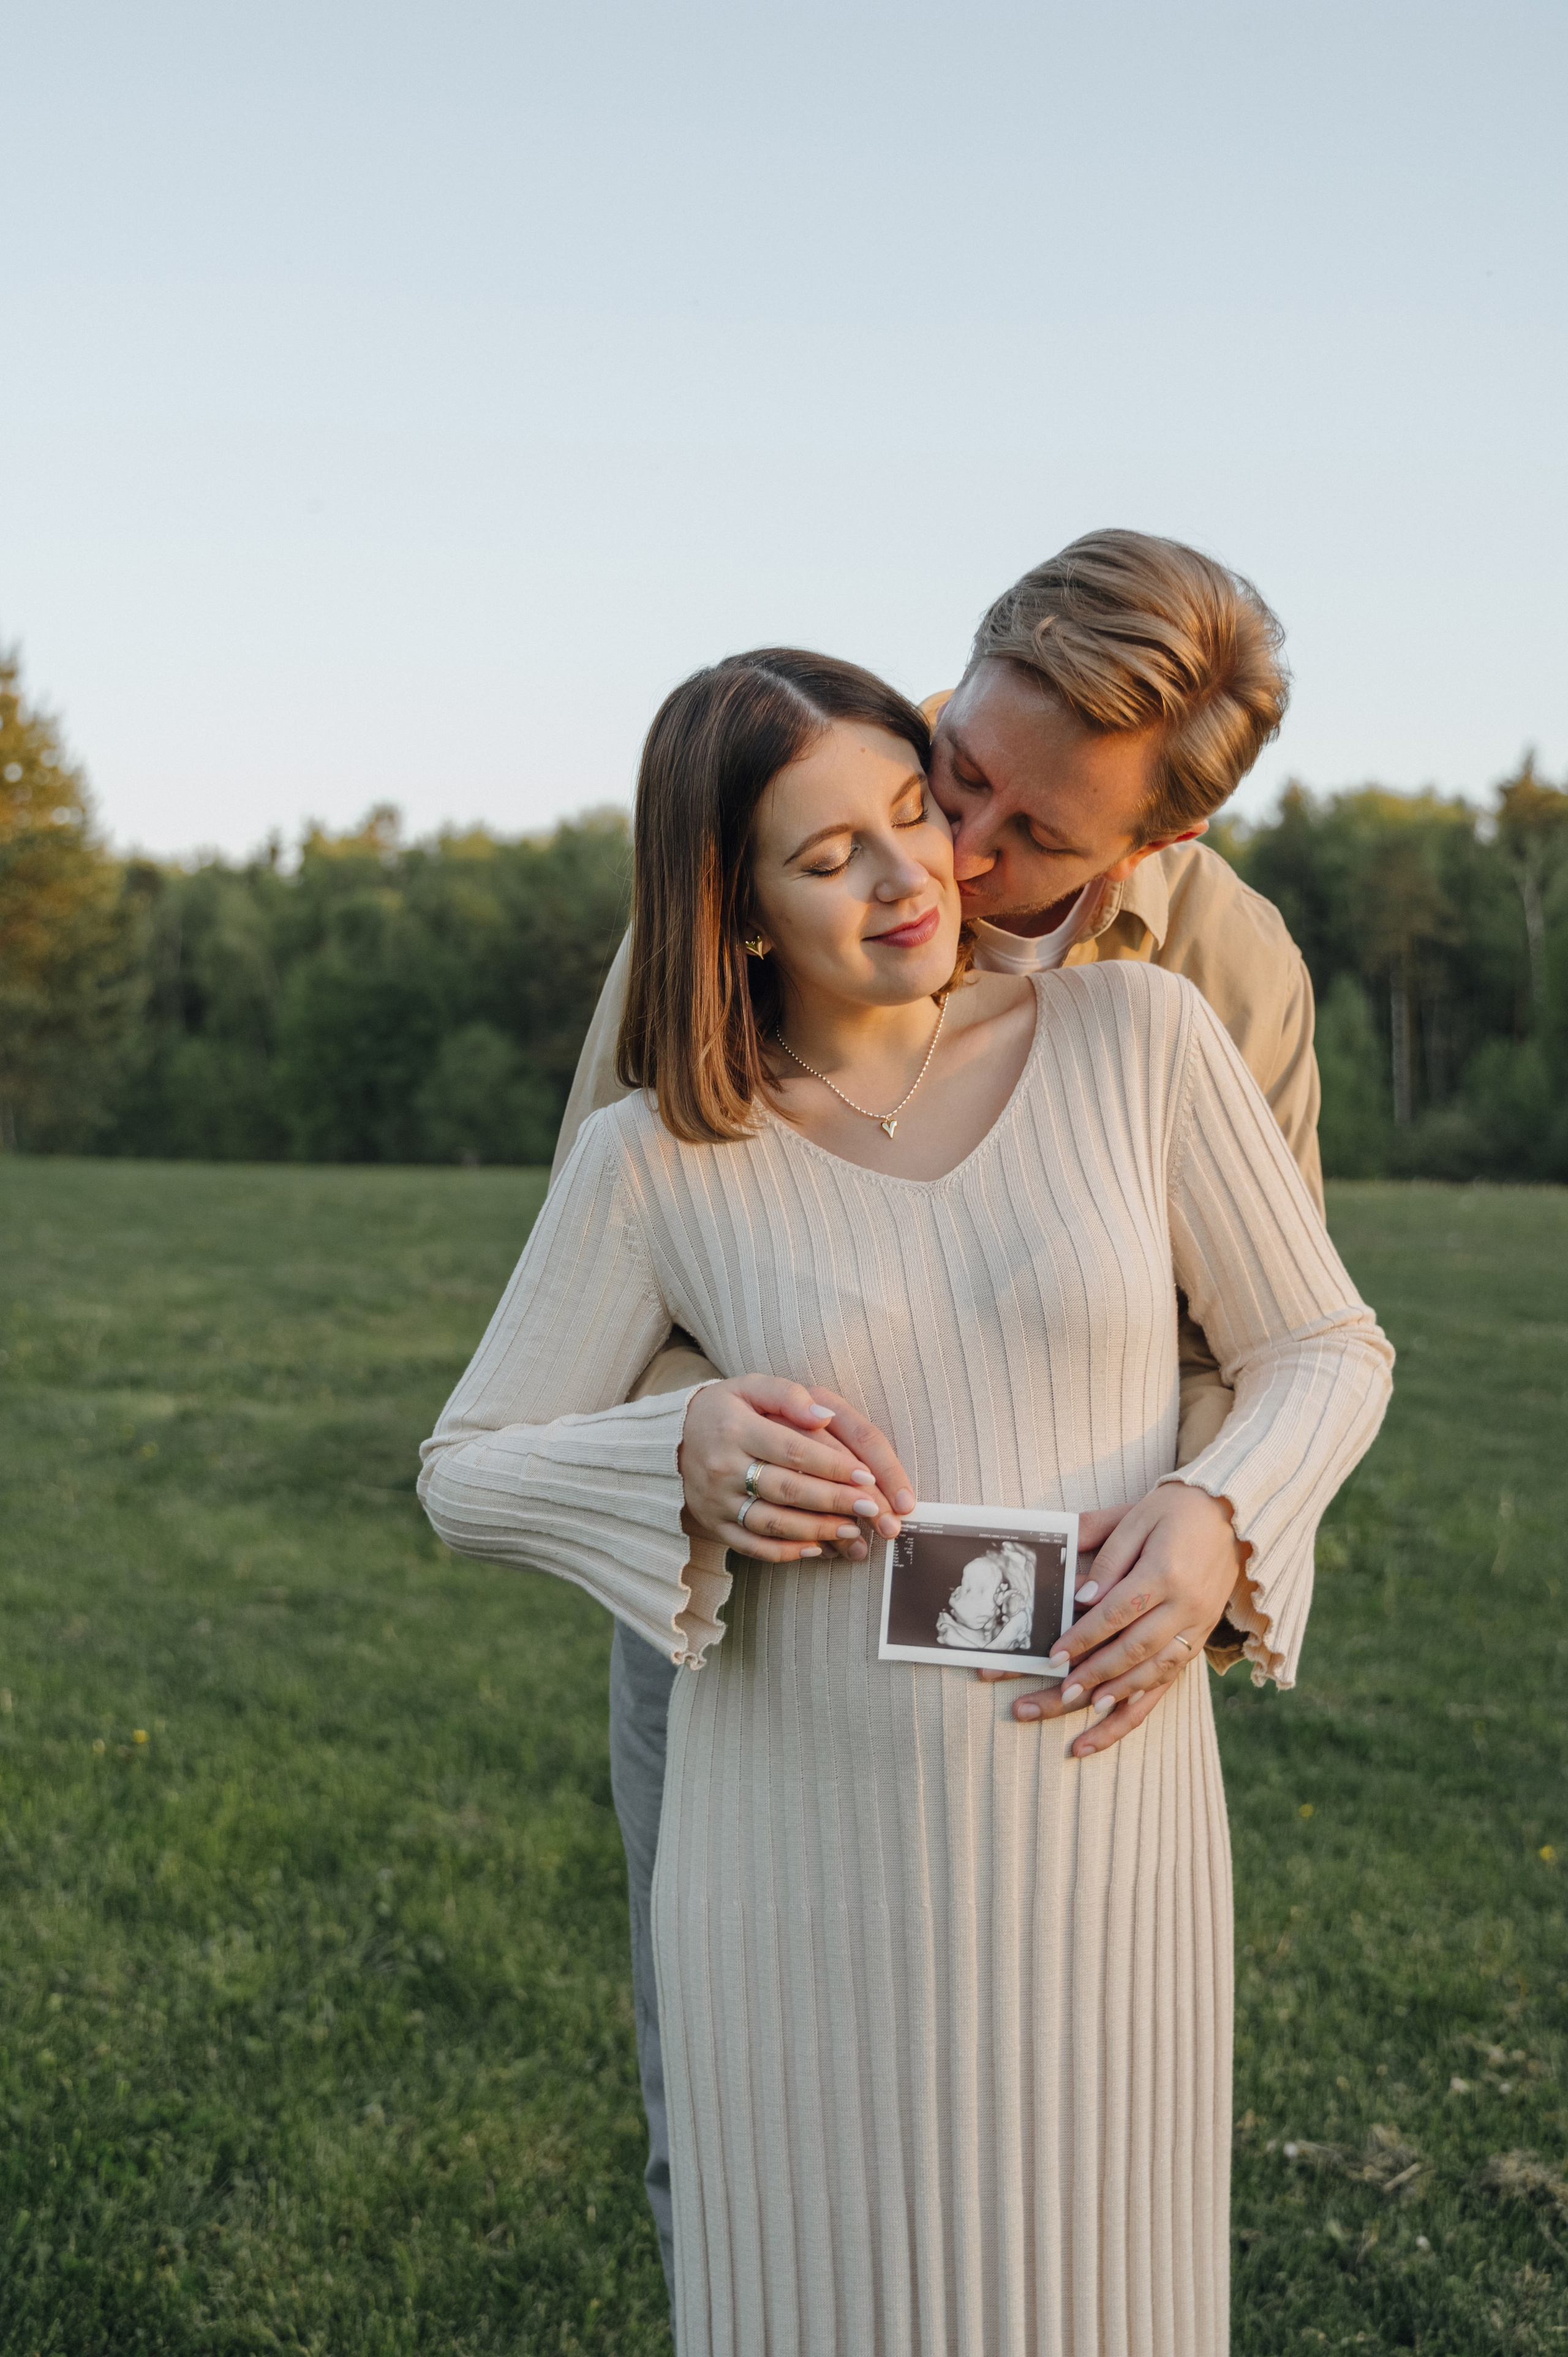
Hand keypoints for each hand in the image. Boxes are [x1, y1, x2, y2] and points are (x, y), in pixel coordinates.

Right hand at [680, 1377, 914, 1562]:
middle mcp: (722, 1466)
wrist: (673, 1437)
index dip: (833, 1465)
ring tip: (853, 1529)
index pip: (793, 1450)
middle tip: (872, 1508)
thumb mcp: (751, 1386)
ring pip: (772, 1523)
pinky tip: (817, 1548)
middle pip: (787, 1490)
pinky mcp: (714, 1524)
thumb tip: (824, 1415)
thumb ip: (788, 1395)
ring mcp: (716, 1501)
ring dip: (817, 1530)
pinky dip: (786, 1552)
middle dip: (835, 1501)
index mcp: (734, 1428)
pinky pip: (752, 1546)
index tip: (867, 1476)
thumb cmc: (726, 1409)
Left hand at [978, 1486, 1245, 1757]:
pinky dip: (1146, 1695)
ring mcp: (1199, 1624)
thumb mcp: (1136, 1518)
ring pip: (1157, 1669)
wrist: (1234, 1514)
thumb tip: (1081, 1595)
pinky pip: (1175, 1674)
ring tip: (1087, 1707)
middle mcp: (1186, 1605)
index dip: (1084, 1636)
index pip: (1117, 1613)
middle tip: (1063, 1691)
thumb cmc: (1176, 1510)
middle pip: (1135, 1648)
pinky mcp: (1204, 1635)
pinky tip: (1121, 1710)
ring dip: (1121, 1691)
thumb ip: (1107, 1556)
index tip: (1054, 1654)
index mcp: (1165, 1572)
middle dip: (1097, 1673)